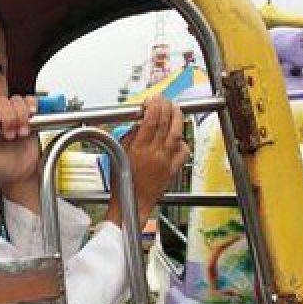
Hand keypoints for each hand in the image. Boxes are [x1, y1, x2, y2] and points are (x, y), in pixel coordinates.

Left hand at [0, 95, 41, 208]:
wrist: (22, 174)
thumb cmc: (1, 169)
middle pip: (0, 101)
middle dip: (8, 117)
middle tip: (10, 136)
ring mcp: (12, 115)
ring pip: (15, 100)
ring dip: (21, 114)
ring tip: (22, 133)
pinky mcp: (27, 116)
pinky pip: (29, 101)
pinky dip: (31, 105)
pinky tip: (32, 115)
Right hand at [105, 97, 189, 226]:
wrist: (132, 203)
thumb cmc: (123, 182)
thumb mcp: (119, 154)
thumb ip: (130, 137)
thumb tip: (140, 122)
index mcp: (139, 149)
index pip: (151, 120)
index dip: (154, 106)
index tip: (152, 100)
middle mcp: (155, 153)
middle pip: (166, 123)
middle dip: (166, 107)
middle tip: (164, 101)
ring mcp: (167, 161)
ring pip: (177, 133)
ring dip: (177, 118)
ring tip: (175, 110)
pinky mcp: (174, 169)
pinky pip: (184, 151)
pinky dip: (182, 141)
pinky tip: (178, 136)